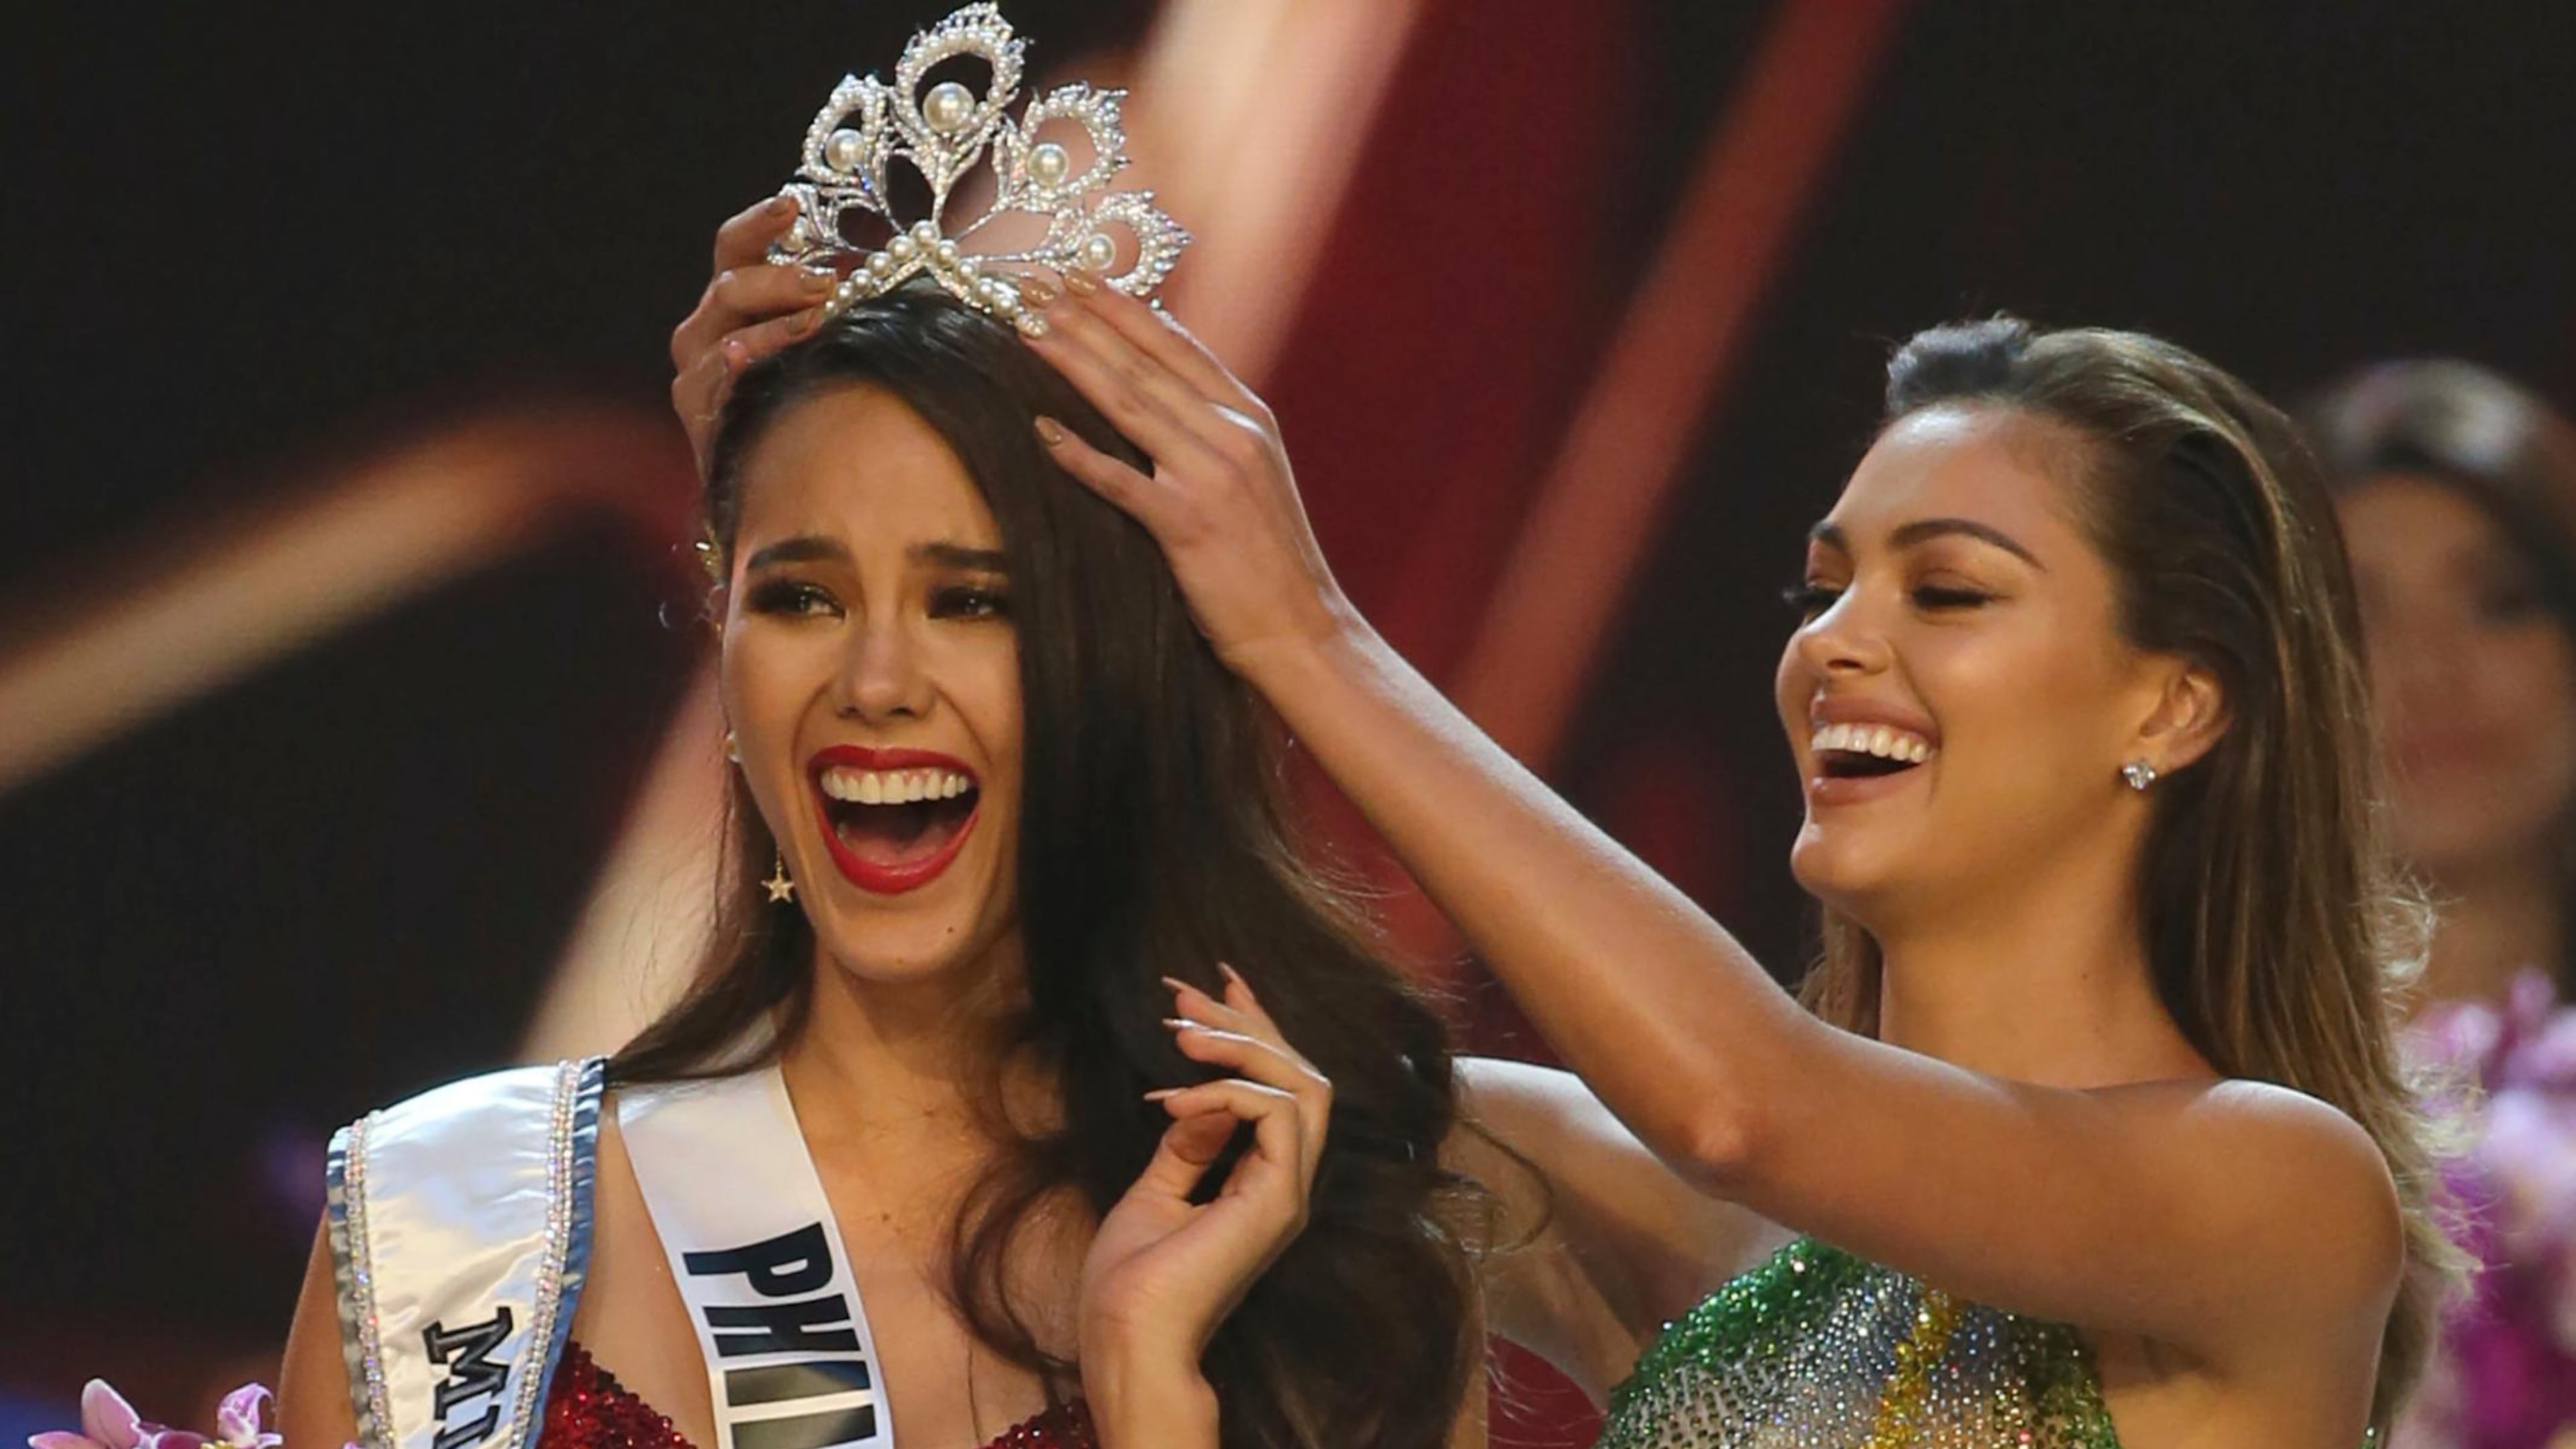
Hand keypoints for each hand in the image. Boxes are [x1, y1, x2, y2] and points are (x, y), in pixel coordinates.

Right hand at [667, 195, 839, 469]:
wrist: (792, 482)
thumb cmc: (824, 399)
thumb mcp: (840, 342)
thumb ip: (852, 302)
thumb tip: (919, 264)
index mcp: (739, 300)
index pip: (737, 245)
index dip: (762, 221)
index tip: (792, 203)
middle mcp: (709, 329)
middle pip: (732, 284)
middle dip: (781, 279)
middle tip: (824, 282)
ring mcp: (698, 373)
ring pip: (723, 336)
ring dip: (771, 328)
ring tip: (811, 323)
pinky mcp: (699, 418)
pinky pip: (711, 390)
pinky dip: (731, 375)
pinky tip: (746, 362)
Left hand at [1017, 274, 1356, 677]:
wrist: (1302, 630)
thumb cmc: (1270, 560)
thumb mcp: (1252, 476)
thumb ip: (1211, 430)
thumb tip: (1157, 390)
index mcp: (1249, 417)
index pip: (1177, 345)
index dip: (1122, 307)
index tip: (1077, 275)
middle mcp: (1233, 435)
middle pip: (1144, 364)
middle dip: (1085, 319)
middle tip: (1033, 285)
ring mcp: (1212, 477)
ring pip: (1130, 404)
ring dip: (1074, 362)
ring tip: (1027, 329)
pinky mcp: (1188, 525)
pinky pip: (1123, 482)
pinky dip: (1081, 456)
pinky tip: (1042, 432)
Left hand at [1078, 966, 1331, 1436]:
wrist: (1128, 1339)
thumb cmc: (1132, 1283)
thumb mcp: (1154, 1190)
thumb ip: (1186, 1144)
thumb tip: (1199, 1096)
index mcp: (1266, 1182)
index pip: (1283, 1089)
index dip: (1255, 1030)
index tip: (1216, 985)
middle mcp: (1289, 1182)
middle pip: (1302, 1076)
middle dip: (1248, 1024)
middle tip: (1187, 996)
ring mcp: (1289, 1193)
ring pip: (1303, 1086)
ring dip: (1242, 1046)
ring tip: (1182, 1034)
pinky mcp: (1277, 1200)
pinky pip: (1275, 1114)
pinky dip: (1228, 1091)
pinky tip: (1176, 1096)